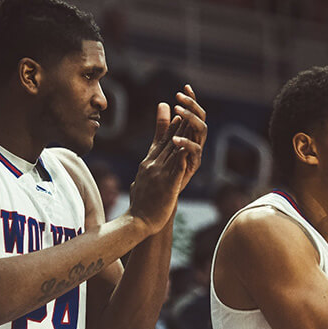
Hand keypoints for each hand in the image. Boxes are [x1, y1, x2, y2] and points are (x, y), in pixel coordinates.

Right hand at [128, 102, 201, 233]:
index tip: (177, 112)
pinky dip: (181, 156)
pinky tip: (188, 147)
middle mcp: (152, 165)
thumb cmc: (141, 205)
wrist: (137, 221)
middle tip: (186, 107)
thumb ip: (143, 173)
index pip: (160, 140)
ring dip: (182, 134)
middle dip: (179, 123)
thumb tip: (141, 170)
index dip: (169, 125)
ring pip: (173, 150)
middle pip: (168, 140)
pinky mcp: (166, 185)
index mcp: (148, 164)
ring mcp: (159, 174)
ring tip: (190, 120)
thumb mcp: (140, 182)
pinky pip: (176, 168)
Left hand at [170, 84, 206, 191]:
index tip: (186, 86)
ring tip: (180, 112)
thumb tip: (163, 103)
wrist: (155, 203)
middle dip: (192, 106)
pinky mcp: (191, 168)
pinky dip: (186, 144)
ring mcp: (194, 156)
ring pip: (201, 132)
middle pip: (200, 120)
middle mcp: (194, 146)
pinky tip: (176, 138)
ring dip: (191, 120)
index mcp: (188, 138)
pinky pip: (194, 153)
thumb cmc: (160, 175)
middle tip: (180, 96)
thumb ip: (163, 126)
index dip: (192, 101)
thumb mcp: (160, 145)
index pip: (193, 114)